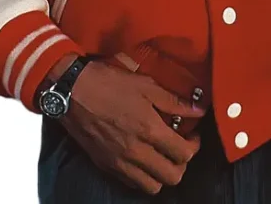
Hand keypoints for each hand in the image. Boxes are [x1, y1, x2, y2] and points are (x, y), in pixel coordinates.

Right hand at [62, 59, 206, 194]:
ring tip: (161, 154)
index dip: (194, 145)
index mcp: (148, 129)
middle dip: (182, 163)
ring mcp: (119, 162)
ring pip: (152, 186)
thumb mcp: (145, 85)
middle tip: (179, 146)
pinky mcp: (106, 165)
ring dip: (162, 173)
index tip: (192, 135)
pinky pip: (132, 183)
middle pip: (172, 176)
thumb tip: (199, 110)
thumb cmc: (109, 83)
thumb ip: (174, 101)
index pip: (184, 154)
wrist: (72, 91)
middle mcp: (136, 151)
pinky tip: (143, 157)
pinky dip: (143, 176)